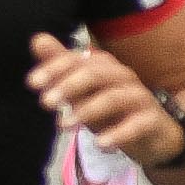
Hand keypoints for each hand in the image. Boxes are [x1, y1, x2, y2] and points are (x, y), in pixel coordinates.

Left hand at [28, 33, 181, 165]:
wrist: (152, 134)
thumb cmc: (109, 110)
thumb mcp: (81, 91)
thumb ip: (61, 68)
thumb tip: (37, 40)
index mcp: (104, 66)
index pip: (78, 60)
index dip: (54, 69)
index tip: (32, 83)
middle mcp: (123, 76)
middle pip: (95, 74)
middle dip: (68, 86)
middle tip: (44, 103)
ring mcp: (140, 97)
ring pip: (114, 98)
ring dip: (87, 111)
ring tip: (63, 126)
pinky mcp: (152, 120)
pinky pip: (137, 125)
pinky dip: (118, 134)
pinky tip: (100, 144)